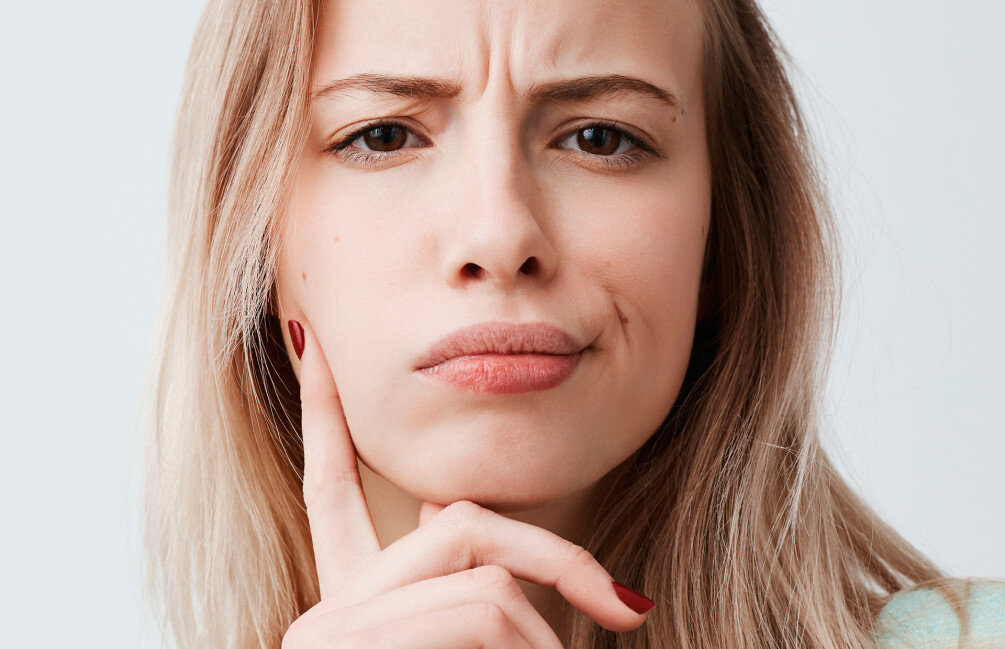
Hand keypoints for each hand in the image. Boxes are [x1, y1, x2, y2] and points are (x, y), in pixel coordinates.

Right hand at [281, 319, 652, 648]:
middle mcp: (328, 611)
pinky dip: (539, 647)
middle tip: (624, 609)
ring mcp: (337, 632)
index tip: (313, 341)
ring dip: (548, 631)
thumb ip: (453, 579)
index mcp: (347, 600)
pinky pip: (486, 602)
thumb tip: (472, 531)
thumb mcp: (453, 642)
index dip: (322, 412)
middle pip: (456, 522)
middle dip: (553, 555)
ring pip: (486, 568)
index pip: (329, 485)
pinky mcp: (354, 642)